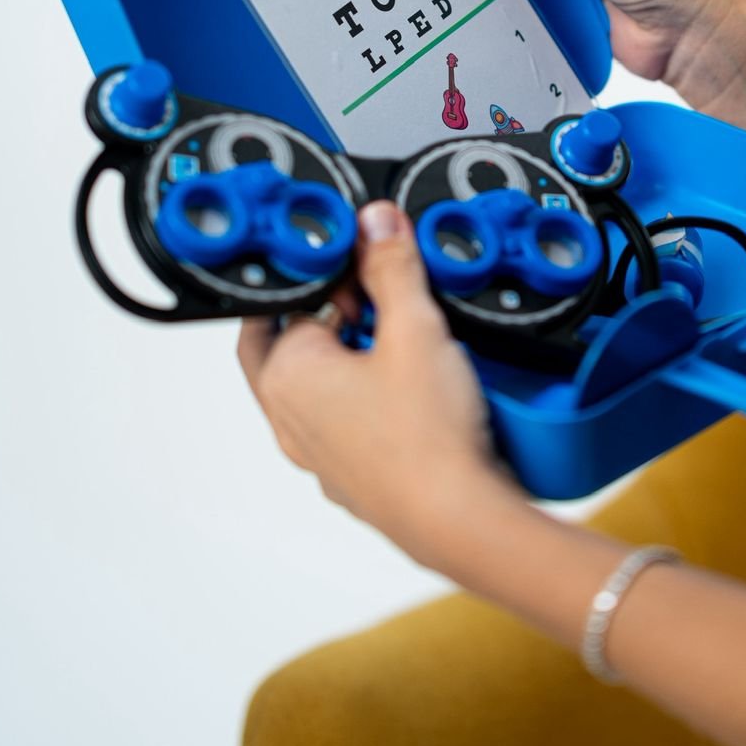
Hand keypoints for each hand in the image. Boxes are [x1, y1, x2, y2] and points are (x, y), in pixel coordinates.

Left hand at [237, 200, 511, 563]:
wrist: (459, 521)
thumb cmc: (427, 440)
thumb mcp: (414, 329)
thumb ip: (392, 267)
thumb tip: (376, 224)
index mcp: (286, 376)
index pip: (290, 300)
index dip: (328, 275)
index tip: (365, 259)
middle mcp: (289, 418)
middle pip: (292, 343)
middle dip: (329, 311)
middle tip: (374, 293)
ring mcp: (317, 453)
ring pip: (320, 385)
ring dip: (349, 354)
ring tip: (400, 338)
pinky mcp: (349, 476)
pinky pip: (346, 421)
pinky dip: (367, 397)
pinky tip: (413, 389)